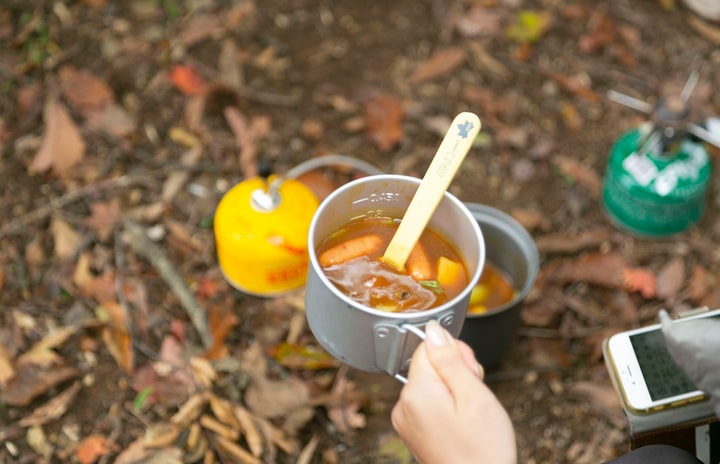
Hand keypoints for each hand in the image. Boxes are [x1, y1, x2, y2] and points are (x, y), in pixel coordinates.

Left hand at [391, 320, 516, 463]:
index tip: (471, 371)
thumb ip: (450, 359)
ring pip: (431, 384)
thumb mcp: (474, 395)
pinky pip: (428, 404)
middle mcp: (403, 405)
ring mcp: (406, 421)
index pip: (427, 346)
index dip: (454, 353)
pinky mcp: (413, 432)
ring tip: (471, 413)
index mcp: (415, 392)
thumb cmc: (483, 450)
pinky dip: (447, 406)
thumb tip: (432, 329)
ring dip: (454, 389)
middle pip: (429, 365)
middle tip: (475, 394)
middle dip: (456, 372)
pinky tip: (462, 422)